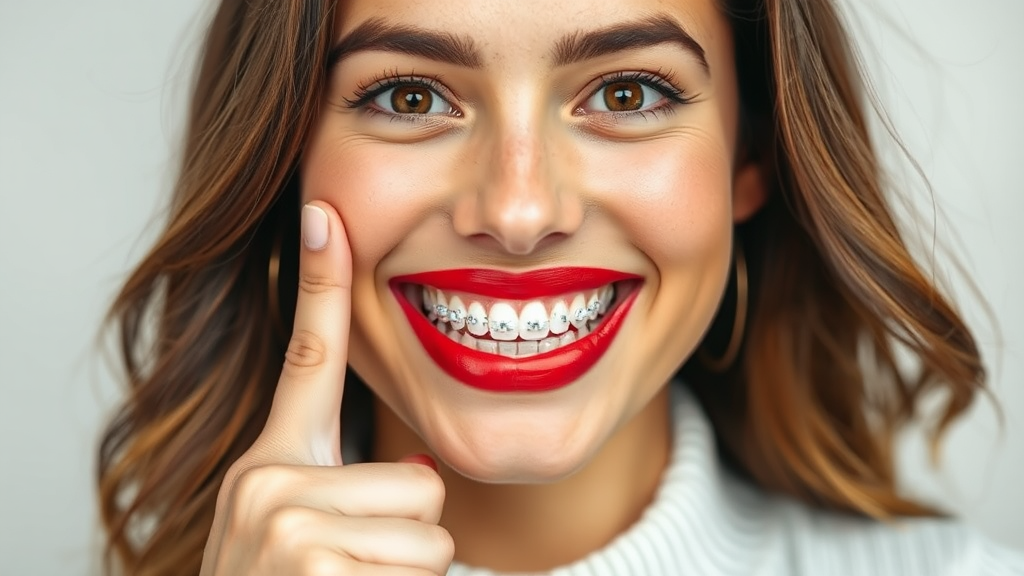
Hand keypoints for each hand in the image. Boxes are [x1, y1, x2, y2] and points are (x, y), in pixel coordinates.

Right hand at [199, 202, 452, 575]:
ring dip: (405, 575)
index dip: (320, 283)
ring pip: (430, 531)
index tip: (324, 211)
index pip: (307, 356)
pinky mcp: (309, 562)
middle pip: (421, 484)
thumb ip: (346, 491)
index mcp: (271, 463)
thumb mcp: (300, 533)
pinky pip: (424, 568)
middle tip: (349, 572)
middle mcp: (265, 480)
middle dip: (405, 541)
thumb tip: (424, 477)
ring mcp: (283, 522)